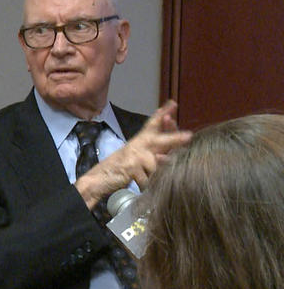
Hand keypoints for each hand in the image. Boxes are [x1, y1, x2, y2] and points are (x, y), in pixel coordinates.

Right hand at [76, 100, 191, 207]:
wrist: (99, 178)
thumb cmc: (120, 168)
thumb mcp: (137, 158)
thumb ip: (154, 154)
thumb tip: (170, 154)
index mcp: (140, 140)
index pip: (152, 124)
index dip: (162, 113)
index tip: (173, 103)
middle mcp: (138, 144)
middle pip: (161, 140)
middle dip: (175, 138)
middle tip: (189, 136)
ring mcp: (134, 155)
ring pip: (157, 165)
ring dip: (155, 175)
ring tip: (144, 178)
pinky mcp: (131, 166)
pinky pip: (149, 178)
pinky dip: (146, 184)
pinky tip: (139, 184)